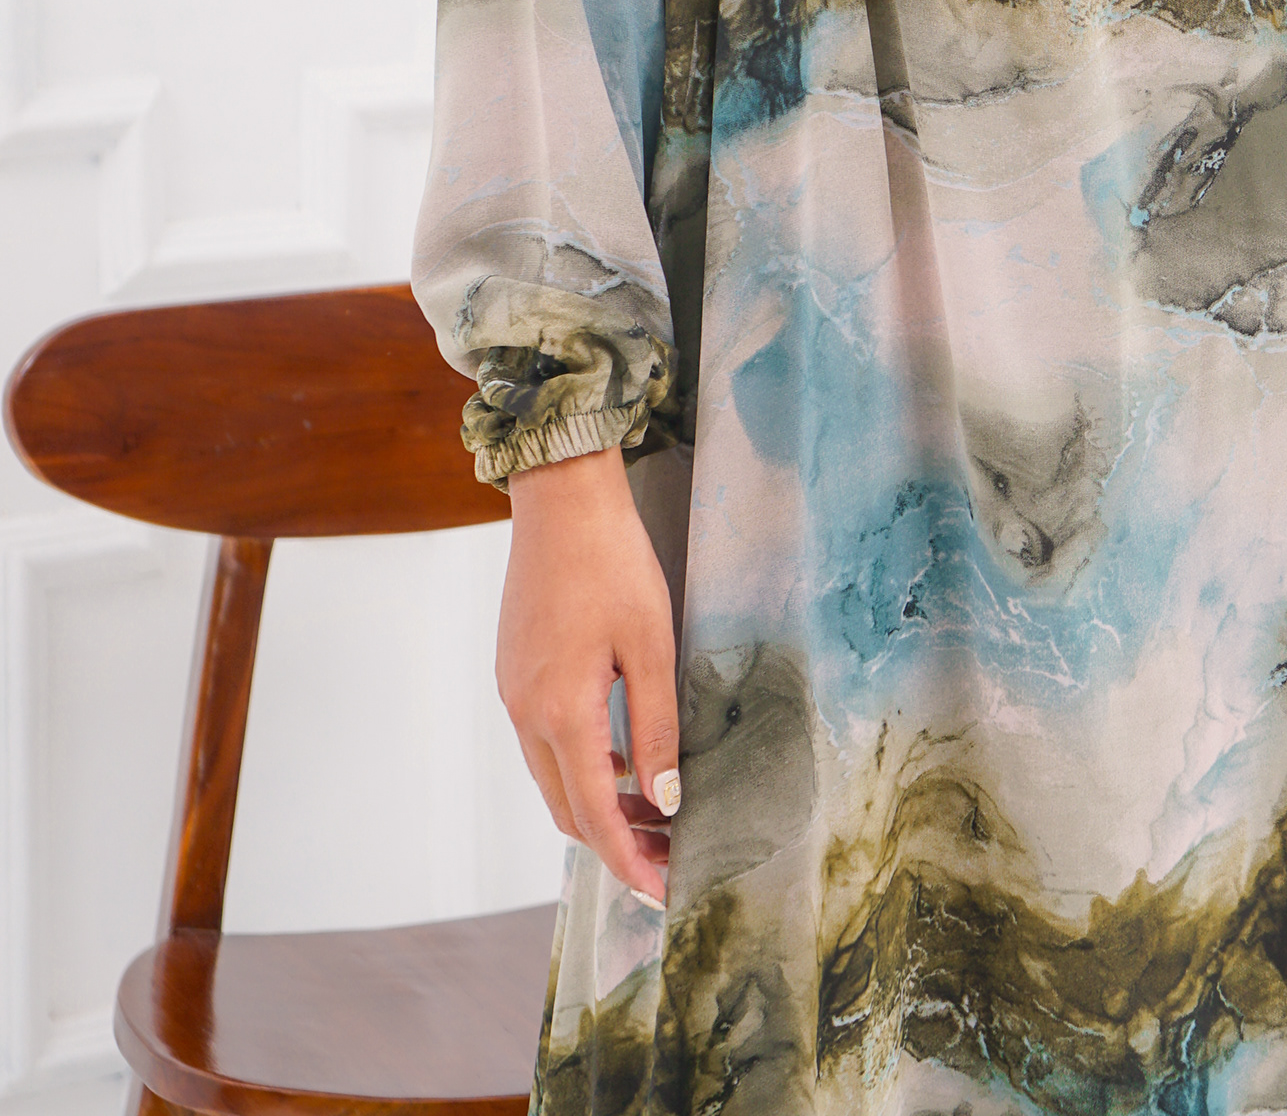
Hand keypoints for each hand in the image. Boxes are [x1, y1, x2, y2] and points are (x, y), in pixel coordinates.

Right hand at [498, 445, 677, 902]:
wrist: (561, 500)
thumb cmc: (613, 563)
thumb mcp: (651, 645)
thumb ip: (656, 728)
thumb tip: (665, 799)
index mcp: (560, 711)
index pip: (593, 814)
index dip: (628, 861)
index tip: (662, 891)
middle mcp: (525, 712)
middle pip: (566, 808)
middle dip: (614, 844)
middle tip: (669, 857)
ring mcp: (513, 692)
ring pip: (551, 778)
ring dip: (596, 807)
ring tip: (654, 815)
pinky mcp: (514, 672)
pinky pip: (543, 743)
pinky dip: (579, 768)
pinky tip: (621, 760)